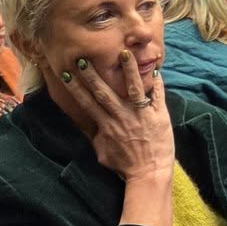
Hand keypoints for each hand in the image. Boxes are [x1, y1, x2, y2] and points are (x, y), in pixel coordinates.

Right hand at [62, 51, 172, 181]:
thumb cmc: (125, 166)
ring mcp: (141, 114)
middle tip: (83, 58)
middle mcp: (122, 117)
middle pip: (104, 92)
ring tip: (124, 52)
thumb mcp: (103, 153)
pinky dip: (157, 82)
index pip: (87, 103)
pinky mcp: (159, 115)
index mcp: (106, 125)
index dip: (76, 88)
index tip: (66, 74)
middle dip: (92, 75)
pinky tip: (157, 68)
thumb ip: (96, 136)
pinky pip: (158, 95)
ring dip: (128, 70)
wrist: (150, 173)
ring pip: (132, 88)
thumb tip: (88, 126)